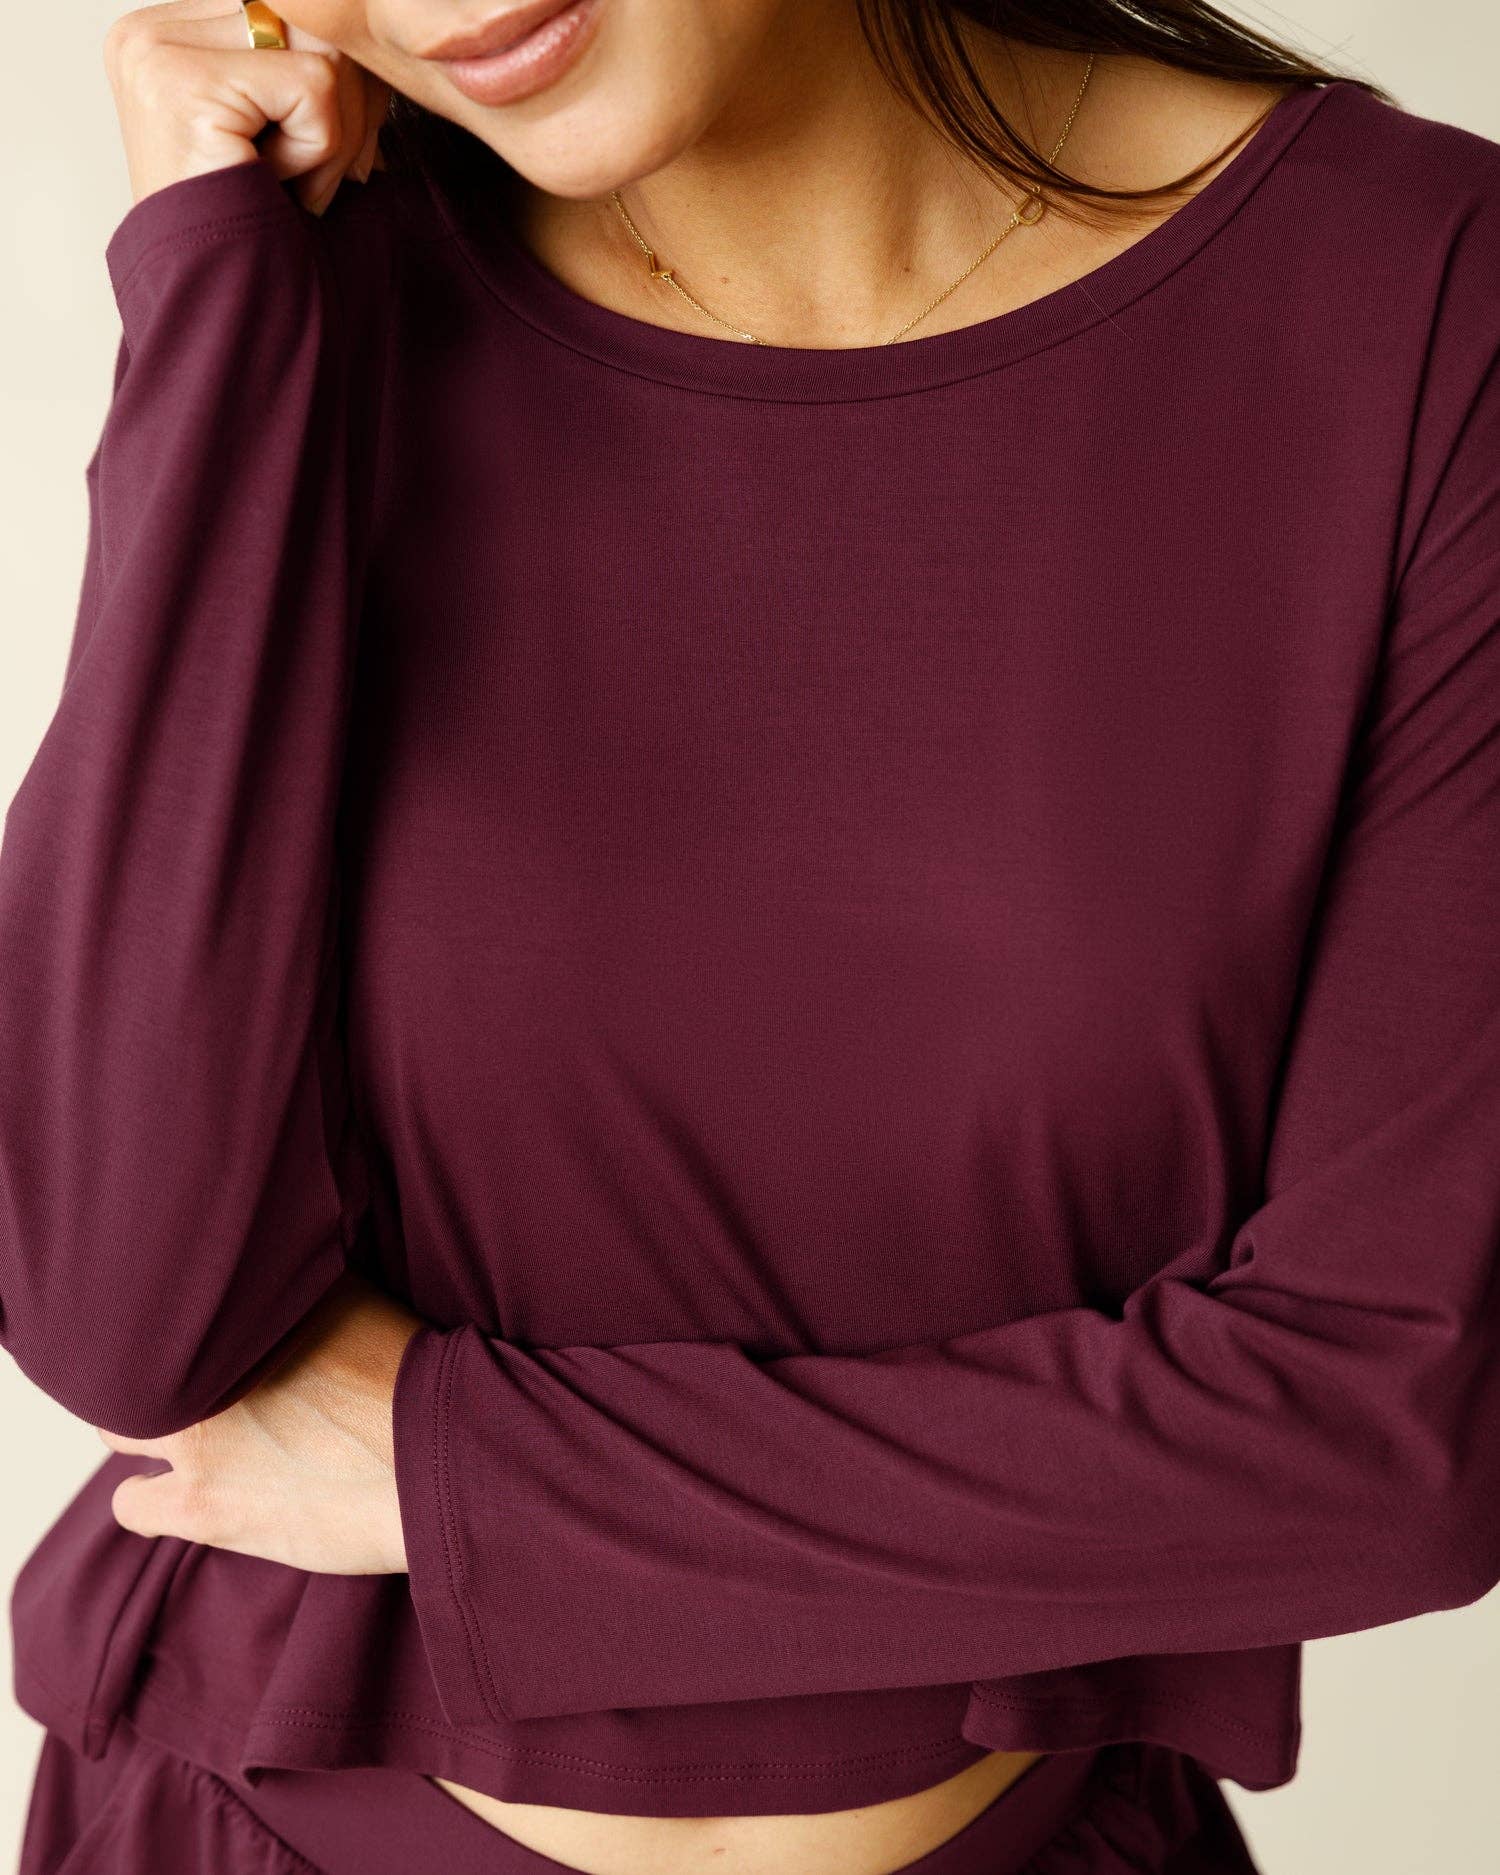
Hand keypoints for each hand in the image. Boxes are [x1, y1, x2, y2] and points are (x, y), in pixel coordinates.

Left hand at [99, 1267, 421, 1573]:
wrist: (437, 1455)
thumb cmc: (415, 1378)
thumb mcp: (358, 1298)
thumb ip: (300, 1286)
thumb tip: (279, 1269)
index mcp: (242, 1306)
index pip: (169, 1299)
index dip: (178, 1323)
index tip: (195, 1338)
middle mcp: (205, 1363)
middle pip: (135, 1361)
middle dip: (153, 1374)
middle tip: (185, 1388)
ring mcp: (197, 1435)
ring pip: (121, 1429)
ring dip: (144, 1432)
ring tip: (183, 1441)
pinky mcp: (200, 1504)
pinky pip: (132, 1504)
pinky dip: (147, 1501)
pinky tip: (172, 1499)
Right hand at [104, 0, 391, 214]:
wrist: (227, 319)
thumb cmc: (265, 239)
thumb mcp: (290, 131)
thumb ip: (313, 66)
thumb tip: (374, 36)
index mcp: (171, 36)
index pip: (296, 16)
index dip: (337, 86)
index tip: (326, 156)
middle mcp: (150, 32)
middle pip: (314, 23)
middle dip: (347, 110)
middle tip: (314, 180)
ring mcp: (157, 51)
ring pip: (323, 52)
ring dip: (332, 139)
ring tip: (284, 187)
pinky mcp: (182, 82)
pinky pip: (315, 88)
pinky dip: (318, 153)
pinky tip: (274, 188)